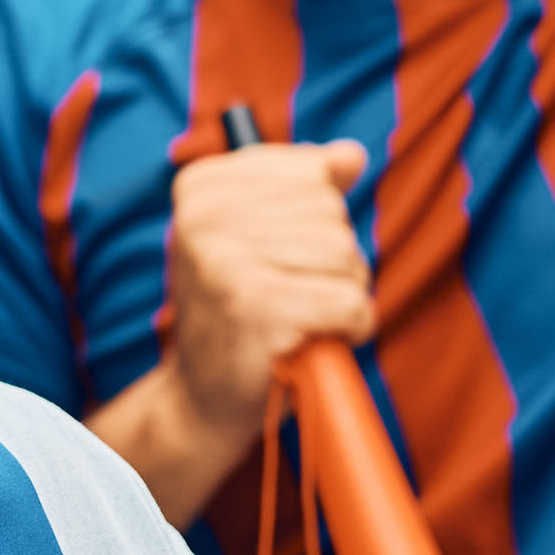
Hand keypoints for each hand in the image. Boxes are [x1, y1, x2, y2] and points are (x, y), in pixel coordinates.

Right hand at [162, 140, 375, 448]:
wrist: (202, 401)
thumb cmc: (238, 313)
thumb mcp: (257, 236)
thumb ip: (301, 188)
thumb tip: (352, 154)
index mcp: (201, 186)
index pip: (309, 171)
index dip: (317, 221)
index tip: (280, 256)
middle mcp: (204, 215)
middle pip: (332, 213)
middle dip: (334, 260)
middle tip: (292, 296)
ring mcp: (227, 260)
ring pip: (347, 255)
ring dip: (342, 295)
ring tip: (301, 319)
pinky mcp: (258, 308)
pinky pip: (352, 302)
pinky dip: (353, 328)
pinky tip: (317, 341)